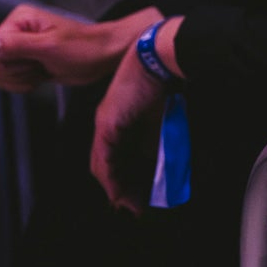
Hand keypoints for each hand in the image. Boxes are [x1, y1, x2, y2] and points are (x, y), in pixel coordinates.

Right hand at [0, 3, 157, 91]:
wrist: (104, 57)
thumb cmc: (85, 47)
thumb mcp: (50, 46)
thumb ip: (16, 45)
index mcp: (18, 19)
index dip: (6, 61)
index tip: (30, 60)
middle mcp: (15, 32)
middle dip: (15, 72)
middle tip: (39, 64)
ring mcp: (19, 49)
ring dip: (20, 80)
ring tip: (42, 69)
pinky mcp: (25, 63)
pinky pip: (8, 81)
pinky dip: (23, 85)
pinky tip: (41, 76)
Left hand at [89, 51, 166, 214]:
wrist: (157, 59)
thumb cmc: (163, 80)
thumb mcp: (161, 115)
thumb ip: (158, 137)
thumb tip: (162, 162)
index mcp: (120, 119)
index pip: (115, 156)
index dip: (124, 177)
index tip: (137, 193)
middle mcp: (108, 123)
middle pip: (106, 164)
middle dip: (120, 188)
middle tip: (133, 206)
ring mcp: (106, 124)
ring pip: (102, 165)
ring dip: (115, 187)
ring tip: (128, 204)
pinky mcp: (108, 124)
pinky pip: (104, 159)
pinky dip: (110, 178)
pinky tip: (117, 191)